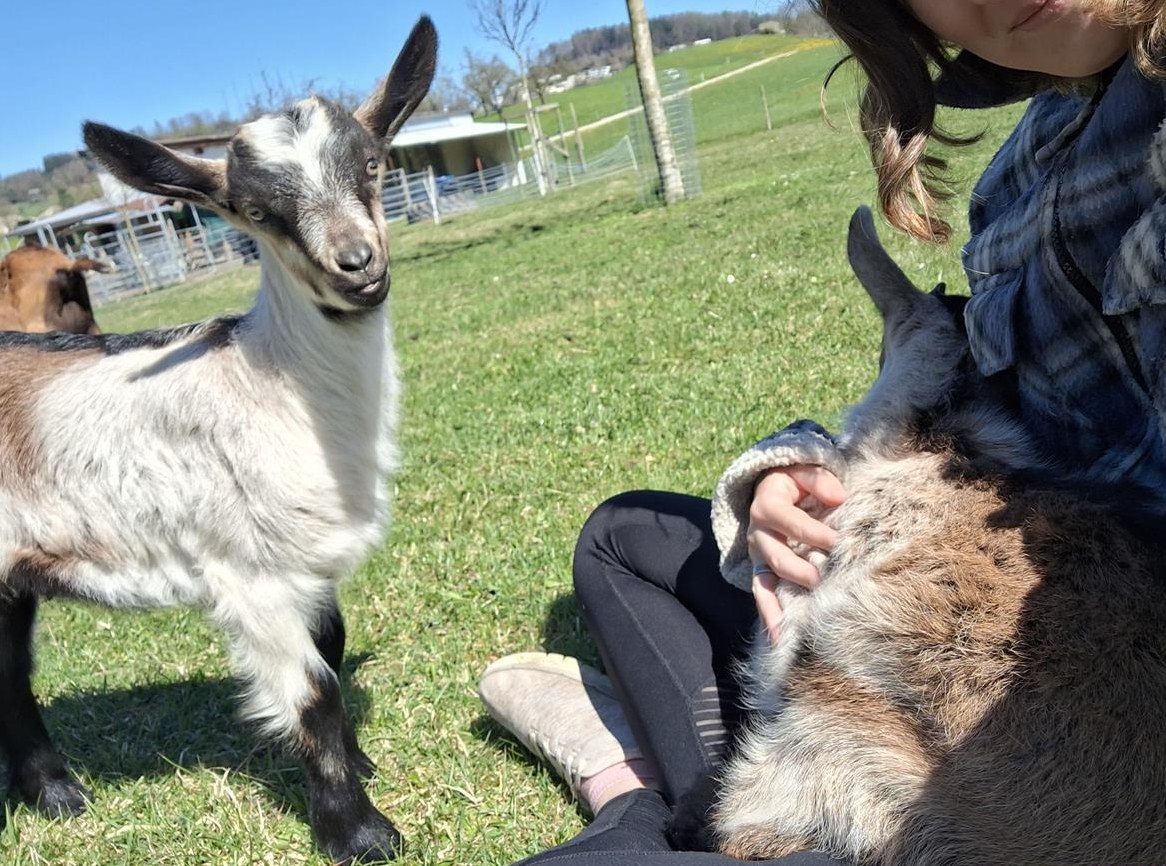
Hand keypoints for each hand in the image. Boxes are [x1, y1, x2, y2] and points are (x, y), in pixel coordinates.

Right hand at [747, 465, 845, 644]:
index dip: (815, 533)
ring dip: (781, 602)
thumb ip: (820, 480)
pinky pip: (762, 594)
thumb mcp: (805, 470)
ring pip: (765, 581)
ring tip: (796, 624)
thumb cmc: (796, 480)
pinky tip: (778, 638)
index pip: (792, 523)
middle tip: (824, 581)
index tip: (840, 543)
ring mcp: (759, 555)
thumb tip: (838, 497)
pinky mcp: (762, 570)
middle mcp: (758, 533)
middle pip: (777, 556)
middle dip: (801, 571)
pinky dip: (769, 616)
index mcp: (767, 505)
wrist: (772, 487)